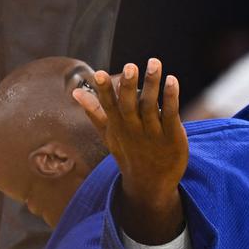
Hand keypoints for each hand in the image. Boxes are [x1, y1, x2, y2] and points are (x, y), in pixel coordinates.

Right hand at [74, 59, 187, 244]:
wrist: (151, 185)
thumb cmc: (129, 153)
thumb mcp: (109, 135)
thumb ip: (95, 112)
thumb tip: (75, 92)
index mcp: (117, 127)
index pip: (108, 107)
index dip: (104, 90)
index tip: (98, 73)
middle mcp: (133, 129)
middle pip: (130, 105)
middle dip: (128, 86)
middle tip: (129, 66)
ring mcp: (153, 133)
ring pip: (151, 105)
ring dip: (152, 84)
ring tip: (154, 63)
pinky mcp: (172, 135)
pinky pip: (171, 113)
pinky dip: (171, 97)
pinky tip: (172, 80)